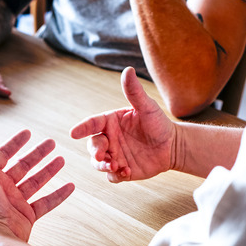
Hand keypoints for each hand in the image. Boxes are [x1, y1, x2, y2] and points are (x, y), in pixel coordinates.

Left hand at [0, 129, 74, 242]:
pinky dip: (58, 195)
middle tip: (52, 143)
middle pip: (23, 166)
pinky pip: (46, 203)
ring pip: (36, 182)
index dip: (15, 143)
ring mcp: (16, 203)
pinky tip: (70, 186)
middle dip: (37, 154)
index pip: (4, 155)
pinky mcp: (27, 216)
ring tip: (61, 160)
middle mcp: (4, 189)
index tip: (28, 133)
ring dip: (49, 171)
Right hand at [70, 67, 175, 182]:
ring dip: (103, 165)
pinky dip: (115, 176)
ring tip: (115, 166)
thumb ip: (134, 92)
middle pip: (93, 146)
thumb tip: (128, 70)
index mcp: (110, 122)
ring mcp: (114, 155)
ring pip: (98, 163)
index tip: (73, 133)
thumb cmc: (158, 123)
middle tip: (102, 156)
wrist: (172, 146)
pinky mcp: (121, 171)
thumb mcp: (147, 107)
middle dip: (95, 151)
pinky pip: (112, 176)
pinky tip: (127, 172)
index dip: (82, 128)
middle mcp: (109, 139)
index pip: (92, 124)